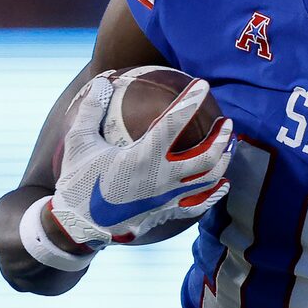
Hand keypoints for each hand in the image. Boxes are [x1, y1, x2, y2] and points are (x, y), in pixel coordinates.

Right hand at [46, 71, 234, 248]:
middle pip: (206, 157)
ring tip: (229, 146)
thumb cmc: (78, 180)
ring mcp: (167, 198)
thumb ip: (91, 110)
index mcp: (142, 158)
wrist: (78, 225)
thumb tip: (102, 82)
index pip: (174, 123)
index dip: (191, 101)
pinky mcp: (166, 212)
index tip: (203, 85)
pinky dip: (215, 193)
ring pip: (209, 180)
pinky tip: (223, 184)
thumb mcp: (78, 141)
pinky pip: (200, 205)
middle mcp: (162, 179)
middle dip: (221, 137)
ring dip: (223, 161)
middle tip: (227, 121)